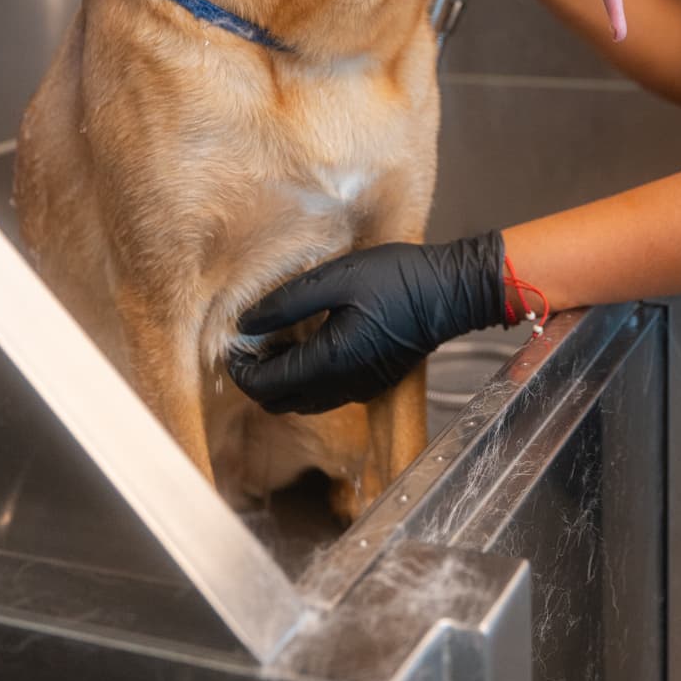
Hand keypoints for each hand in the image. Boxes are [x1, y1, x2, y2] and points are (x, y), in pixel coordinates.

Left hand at [227, 231, 508, 413]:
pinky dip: (304, 380)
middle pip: (278, 403)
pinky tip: (306, 346)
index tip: (230, 346)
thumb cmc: (397, 279)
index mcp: (328, 362)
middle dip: (255, 379)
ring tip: (274, 343)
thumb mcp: (337, 278)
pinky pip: (325, 395)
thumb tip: (246, 325)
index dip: (239, 370)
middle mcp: (341, 386)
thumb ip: (287, 303)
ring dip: (280, 381)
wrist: (449, 293)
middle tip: (247, 345)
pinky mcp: (371, 383)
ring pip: (301, 402)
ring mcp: (358, 389)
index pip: (266, 385)